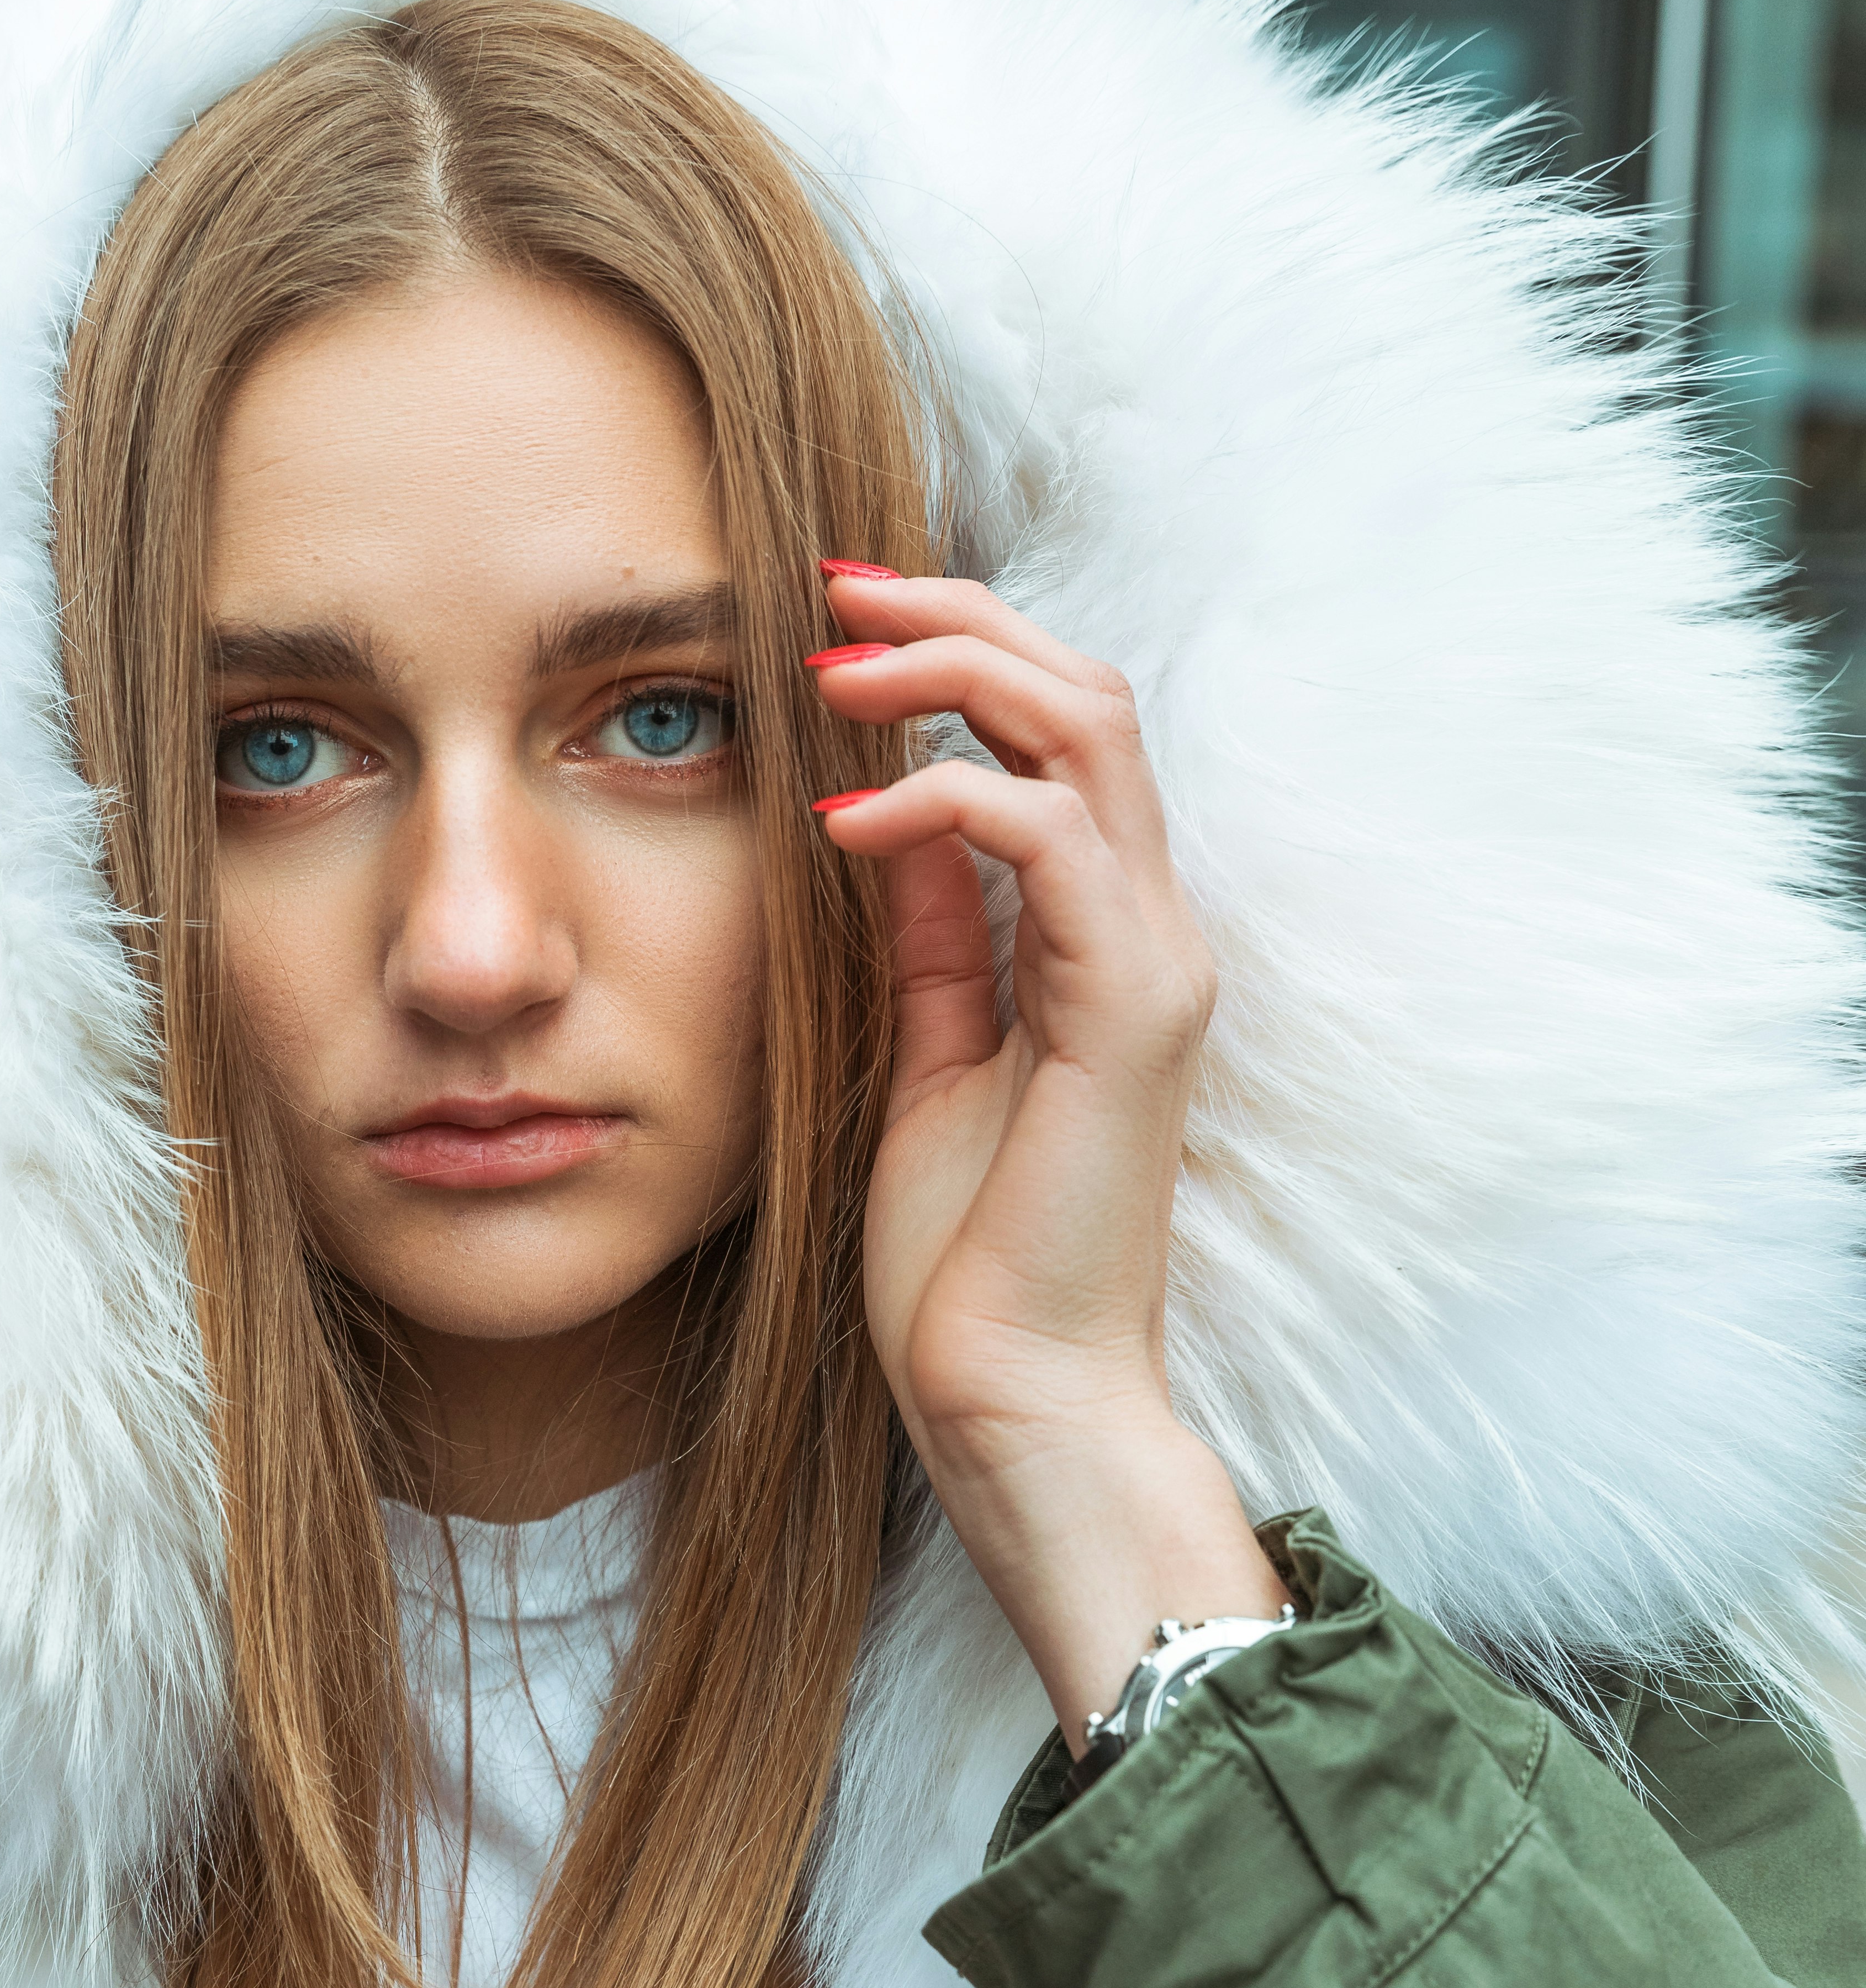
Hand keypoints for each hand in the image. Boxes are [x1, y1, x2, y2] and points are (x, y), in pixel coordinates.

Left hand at [809, 570, 1280, 1733]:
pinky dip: (945, 800)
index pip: (1062, 733)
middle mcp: (1153, 931)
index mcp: (1109, 942)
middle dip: (959, 617)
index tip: (836, 625)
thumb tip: (895, 818)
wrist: (1015, 1399)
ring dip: (953, 672)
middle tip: (833, 588)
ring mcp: (1155, 964)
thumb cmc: (970, 1260)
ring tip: (832, 668)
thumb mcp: (932, 1057)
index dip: (962, 654)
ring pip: (1086, 730)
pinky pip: (1048, 841)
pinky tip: (845, 820)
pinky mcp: (1127, 1011)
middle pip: (1088, 692)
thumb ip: (934, 938)